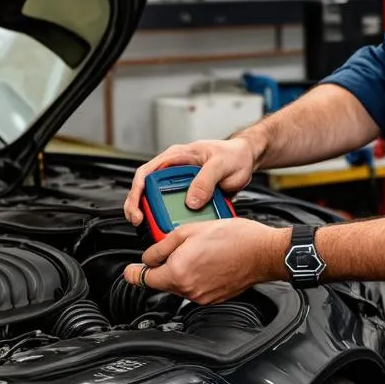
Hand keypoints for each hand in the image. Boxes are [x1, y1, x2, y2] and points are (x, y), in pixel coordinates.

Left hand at [122, 218, 289, 303]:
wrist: (263, 252)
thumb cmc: (235, 238)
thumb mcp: (192, 229)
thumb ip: (164, 244)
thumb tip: (150, 256)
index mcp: (178, 271)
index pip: (144, 279)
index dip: (133, 274)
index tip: (130, 271)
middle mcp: (188, 289)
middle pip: (163, 281)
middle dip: (165, 266)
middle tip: (177, 248)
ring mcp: (202, 296)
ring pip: (181, 284)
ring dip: (183, 270)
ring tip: (200, 252)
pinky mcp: (214, 298)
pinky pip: (196, 288)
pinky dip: (197, 276)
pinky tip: (210, 261)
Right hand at [123, 136, 259, 224]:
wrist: (246, 160)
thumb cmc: (234, 154)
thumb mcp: (221, 164)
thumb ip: (206, 180)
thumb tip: (191, 201)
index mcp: (176, 156)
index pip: (146, 172)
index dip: (137, 192)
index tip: (138, 209)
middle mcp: (174, 169)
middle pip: (146, 188)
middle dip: (138, 206)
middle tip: (139, 223)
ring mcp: (180, 182)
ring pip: (158, 199)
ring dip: (153, 214)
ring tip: (151, 229)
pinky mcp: (189, 194)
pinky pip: (174, 207)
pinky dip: (170, 218)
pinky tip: (170, 228)